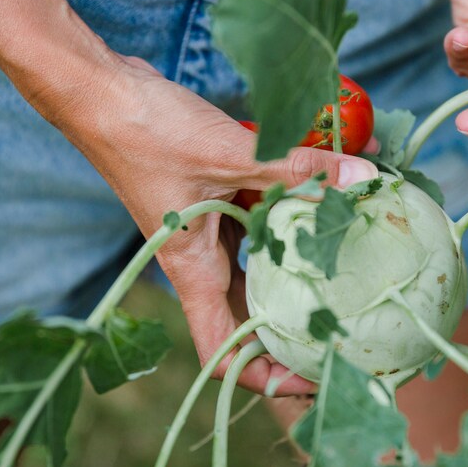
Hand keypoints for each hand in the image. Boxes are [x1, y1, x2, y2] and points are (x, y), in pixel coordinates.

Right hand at [0, 0, 381, 395]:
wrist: (102, 88)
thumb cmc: (145, 132)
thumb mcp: (229, 153)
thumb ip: (297, 169)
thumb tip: (365, 179)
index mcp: (193, 270)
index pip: (224, 352)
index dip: (267, 378)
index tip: (315, 377)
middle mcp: (202, 257)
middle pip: (253, 312)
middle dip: (298, 323)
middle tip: (354, 322)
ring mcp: (210, 224)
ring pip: (265, 257)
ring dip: (306, 255)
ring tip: (358, 255)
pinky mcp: (218, 191)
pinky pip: (265, 210)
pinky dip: (296, 200)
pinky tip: (337, 186)